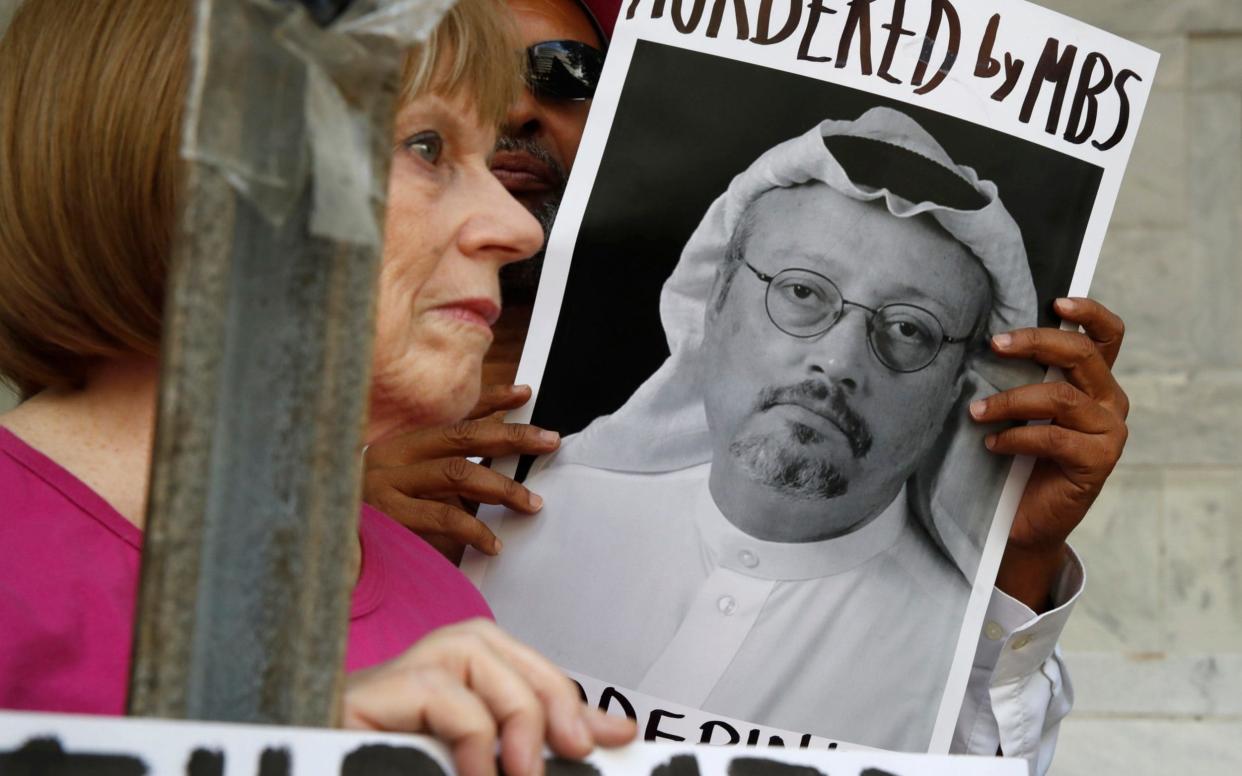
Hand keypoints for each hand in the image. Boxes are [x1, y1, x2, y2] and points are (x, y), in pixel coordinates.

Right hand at [343, 619, 636, 775]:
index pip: (510, 662)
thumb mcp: (485, 768)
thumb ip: (534, 748)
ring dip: (514, 709)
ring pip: (466, 648)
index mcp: (437, 692)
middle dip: (548, 693)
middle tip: (576, 752)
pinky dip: (471, 731)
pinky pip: (432, 687)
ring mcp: (378, 687)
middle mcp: (405, 677)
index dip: (564, 691)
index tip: (615, 735)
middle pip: (488, 640)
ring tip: (523, 773)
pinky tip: (476, 774)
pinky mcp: (355, 704)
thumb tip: (607, 731)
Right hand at [364, 385, 559, 561]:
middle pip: (462, 437)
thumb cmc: (376, 518)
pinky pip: (442, 517)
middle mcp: (396, 457)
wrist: (324, 546)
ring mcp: (390, 485)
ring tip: (530, 502)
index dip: (491, 401)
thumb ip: (449, 473)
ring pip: (457, 473)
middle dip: (512, 437)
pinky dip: (474, 529)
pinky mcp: (390, 518)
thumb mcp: (413, 487)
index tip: (525, 393)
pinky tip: (493, 542)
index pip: (452, 416)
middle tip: (549, 441)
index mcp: (403, 444)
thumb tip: (500, 463)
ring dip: (501, 486)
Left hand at [969, 298, 1128, 610]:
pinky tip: (992, 444)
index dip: (1088, 313)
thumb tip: (987, 342)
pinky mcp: (1098, 461)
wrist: (1022, 520)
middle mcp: (1108, 402)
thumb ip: (1021, 378)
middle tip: (994, 344)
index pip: (1106, 336)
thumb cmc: (1016, 459)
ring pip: (1060, 397)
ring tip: (976, 411)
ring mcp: (1108, 432)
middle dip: (1035, 342)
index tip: (1055, 302)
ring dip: (1011, 399)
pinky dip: (1016, 436)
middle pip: (1082, 354)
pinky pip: (1054, 436)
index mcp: (1093, 382)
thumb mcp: (1020, 410)